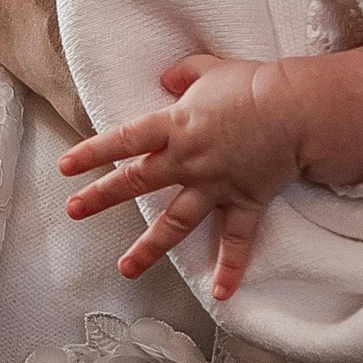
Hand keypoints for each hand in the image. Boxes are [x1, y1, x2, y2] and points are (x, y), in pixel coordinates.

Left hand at [59, 50, 362, 298]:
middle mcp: (188, 161)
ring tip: (125, 269)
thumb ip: (185, 75)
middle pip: (137, 182)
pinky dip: (231, 267)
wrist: (298, 109)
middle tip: (73, 211)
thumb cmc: (255, 85)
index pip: (124, 139)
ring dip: (149, 249)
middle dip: (101, 197)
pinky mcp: (245, 201)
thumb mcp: (212, 69)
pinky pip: (236, 240)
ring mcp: (215, 185)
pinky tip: (221, 293)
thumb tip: (167, 79)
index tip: (65, 167)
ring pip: (175, 223)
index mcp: (175, 126)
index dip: (92, 152)